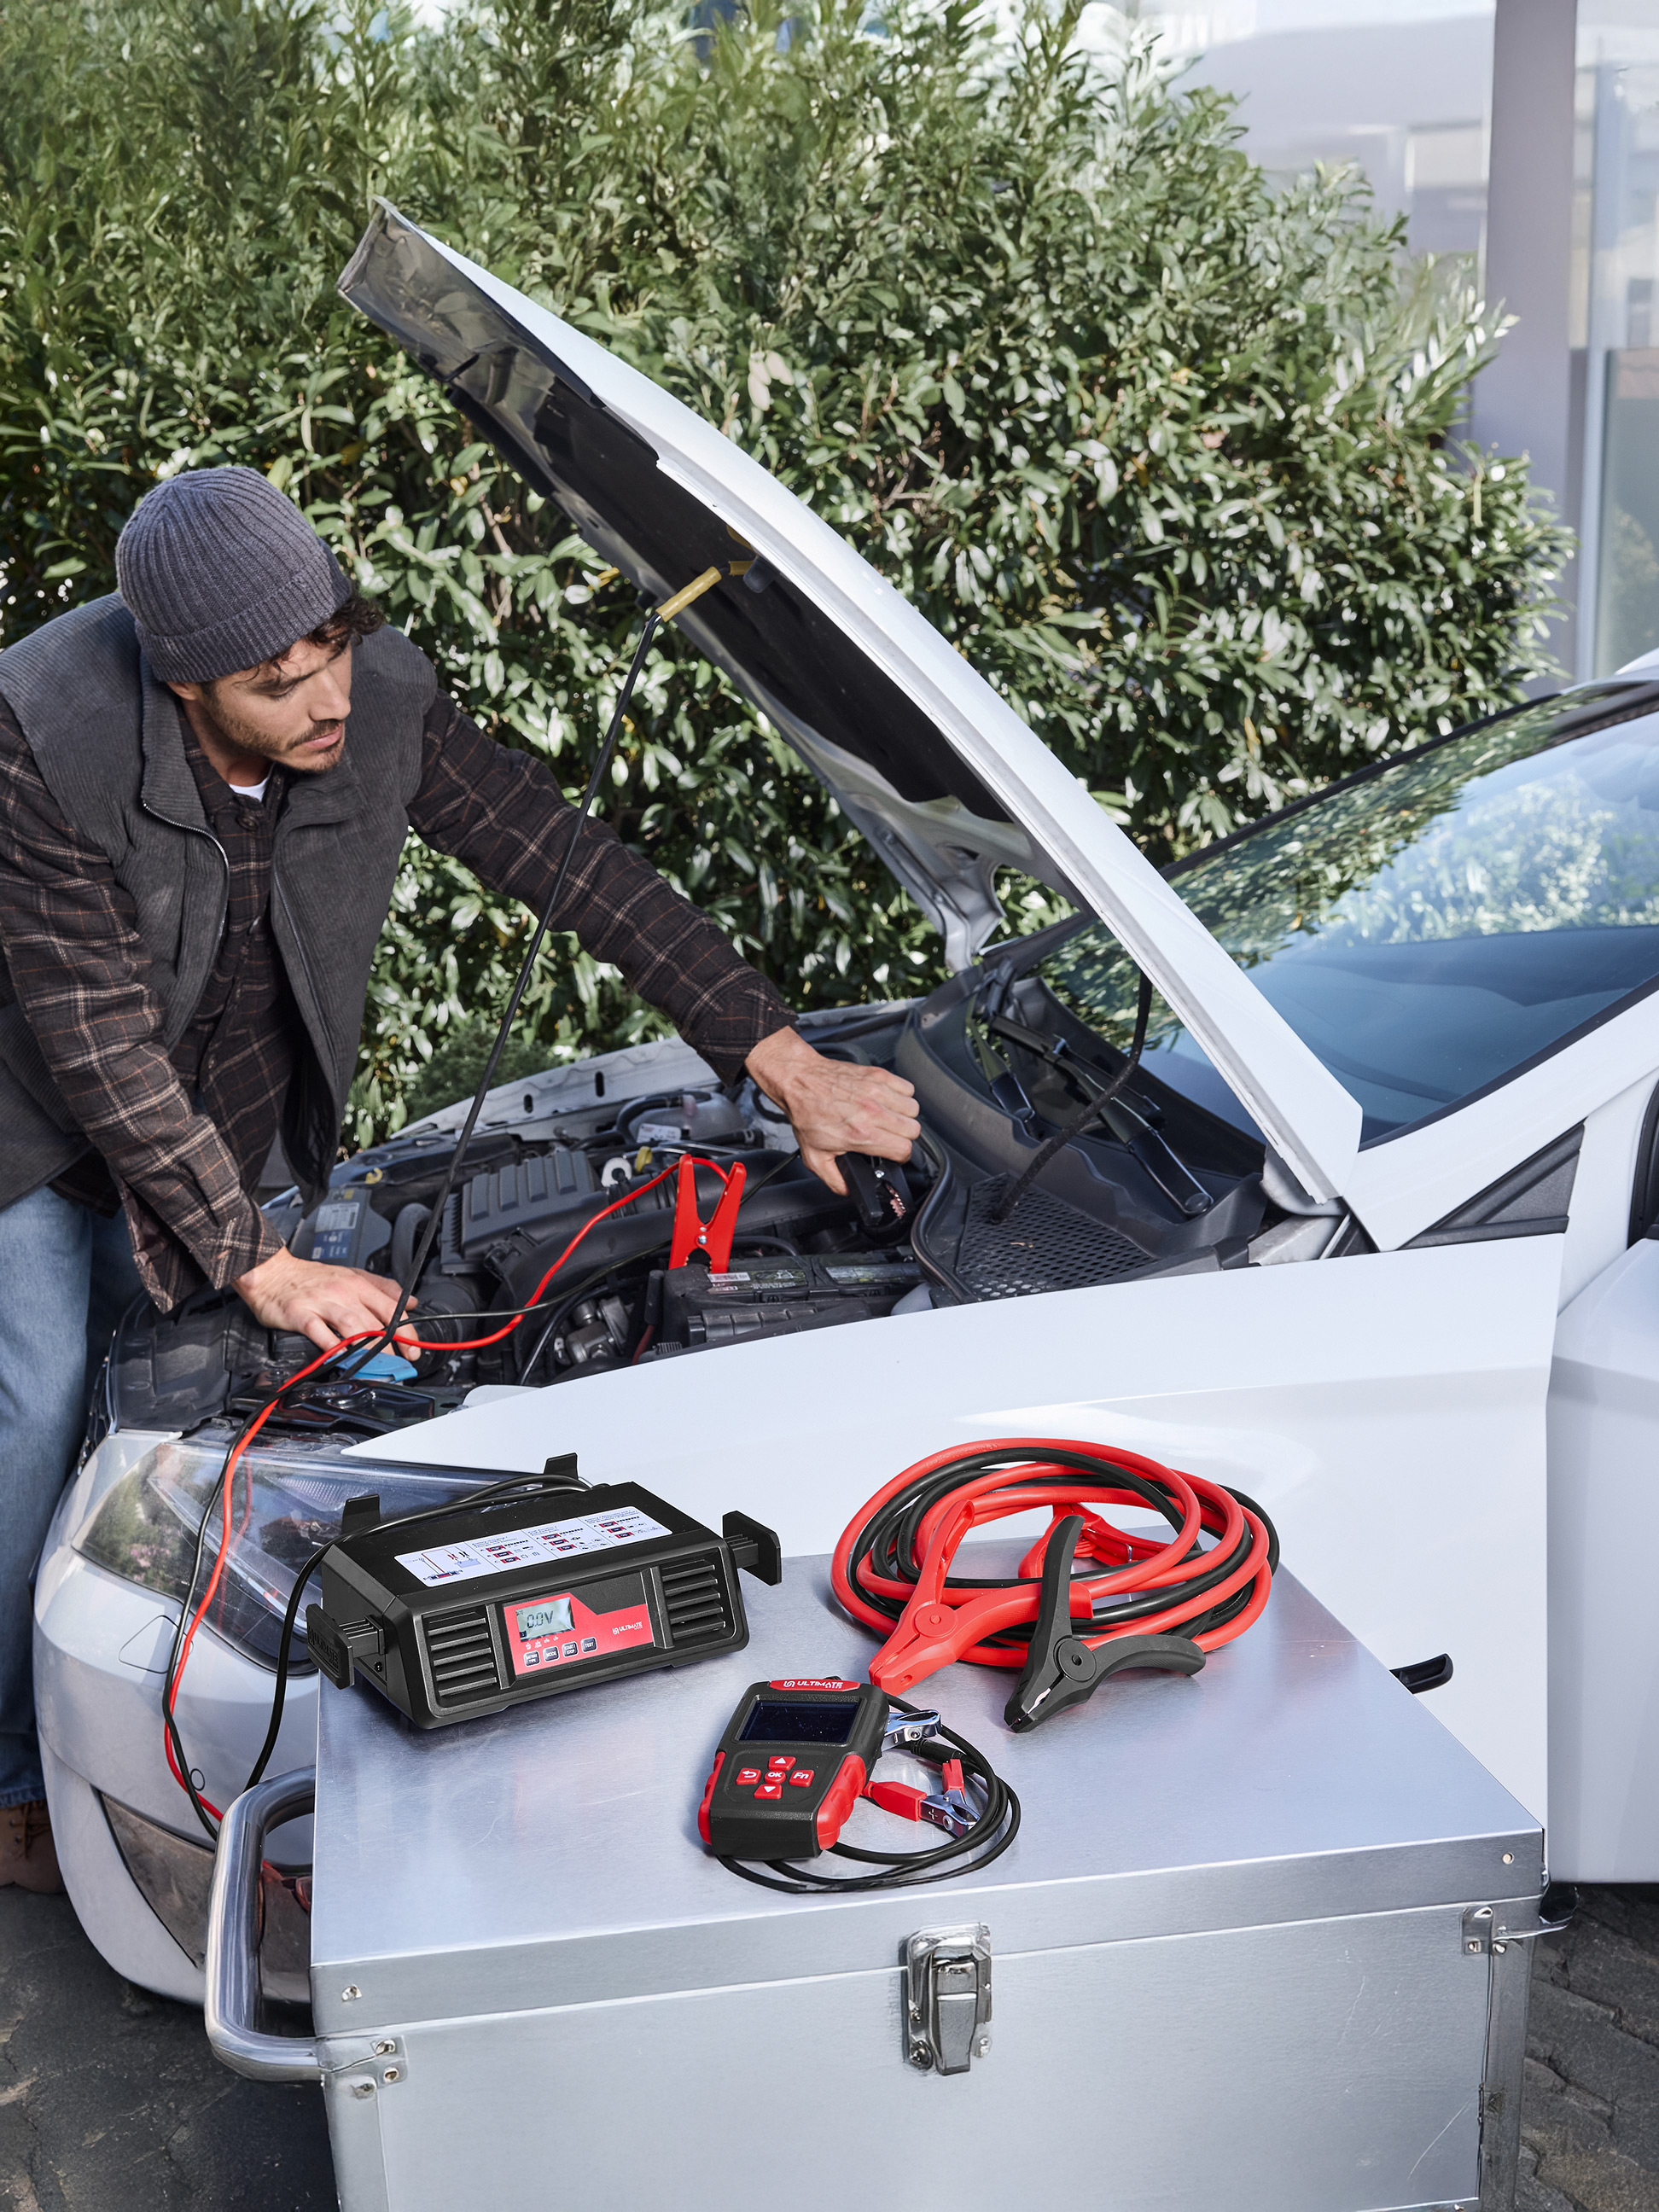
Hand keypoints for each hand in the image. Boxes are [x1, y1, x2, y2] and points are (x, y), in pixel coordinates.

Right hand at [232, 1248, 412, 1353]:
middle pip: (375, 1322)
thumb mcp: (352, 1274)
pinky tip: (340, 1358)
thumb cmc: (311, 1277)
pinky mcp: (300, 1313)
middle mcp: (343, 1292)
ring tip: (377, 1367)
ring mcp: (322, 1302)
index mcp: (359, 1283)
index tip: (413, 1350)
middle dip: (391, 1347)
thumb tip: (410, 1301)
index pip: (392, 1308)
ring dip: (368, 1349)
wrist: (273, 1271)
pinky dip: (332, 1346)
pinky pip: (319, 1332)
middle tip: (399, 1365)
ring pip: (352, 1326)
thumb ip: (383, 1288)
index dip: (407, 1331)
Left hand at [746, 1026, 919, 1196]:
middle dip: (903, 1137)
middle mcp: (872, 1112)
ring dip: (904, 1116)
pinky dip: (902, 1095)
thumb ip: (834, 1180)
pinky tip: (888, 1101)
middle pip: (913, 1130)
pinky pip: (907, 1088)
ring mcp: (877, 1091)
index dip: (900, 1157)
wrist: (798, 1081)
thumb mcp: (815, 1157)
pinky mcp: (878, 1075)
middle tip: (889, 1137)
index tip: (893, 1155)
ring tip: (889, 1118)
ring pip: (913, 1109)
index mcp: (860, 1134)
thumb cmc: (806, 1113)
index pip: (903, 1149)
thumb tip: (849, 1190)